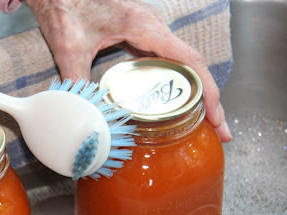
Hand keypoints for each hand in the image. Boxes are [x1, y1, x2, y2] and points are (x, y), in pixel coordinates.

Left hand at [25, 0, 231, 141]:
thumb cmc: (66, 5)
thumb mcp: (69, 46)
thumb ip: (75, 79)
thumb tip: (83, 112)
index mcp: (144, 26)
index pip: (188, 60)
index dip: (207, 90)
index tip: (215, 115)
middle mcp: (153, 26)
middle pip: (192, 66)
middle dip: (210, 100)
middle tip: (220, 130)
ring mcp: (149, 30)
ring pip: (182, 64)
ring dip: (196, 92)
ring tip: (207, 122)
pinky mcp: (140, 34)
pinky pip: (167, 60)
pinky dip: (178, 83)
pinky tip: (178, 103)